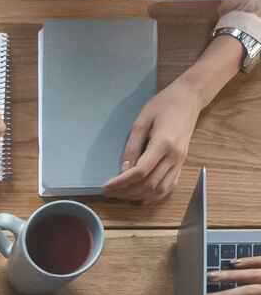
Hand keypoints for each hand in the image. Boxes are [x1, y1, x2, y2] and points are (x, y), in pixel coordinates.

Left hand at [102, 78, 203, 202]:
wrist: (189, 98)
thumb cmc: (163, 105)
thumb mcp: (141, 121)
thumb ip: (132, 147)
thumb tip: (123, 169)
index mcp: (163, 143)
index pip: (140, 172)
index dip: (121, 182)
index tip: (105, 187)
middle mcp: (174, 156)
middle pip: (149, 184)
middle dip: (126, 192)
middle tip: (109, 192)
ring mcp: (181, 161)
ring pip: (160, 189)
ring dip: (139, 196)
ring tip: (120, 194)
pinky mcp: (182, 163)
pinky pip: (169, 186)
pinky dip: (154, 195)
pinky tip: (140, 195)